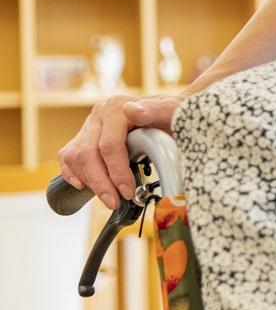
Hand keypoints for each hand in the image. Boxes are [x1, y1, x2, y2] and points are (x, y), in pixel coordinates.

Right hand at [57, 94, 180, 208]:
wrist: (169, 113)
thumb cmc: (174, 115)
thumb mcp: (175, 111)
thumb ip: (157, 109)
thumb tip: (132, 111)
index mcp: (118, 107)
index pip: (109, 145)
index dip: (117, 172)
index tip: (128, 192)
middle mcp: (99, 114)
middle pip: (88, 154)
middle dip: (101, 183)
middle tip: (115, 202)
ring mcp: (90, 125)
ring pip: (76, 157)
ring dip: (90, 182)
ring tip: (109, 198)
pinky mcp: (83, 136)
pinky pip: (67, 157)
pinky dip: (72, 173)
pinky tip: (85, 186)